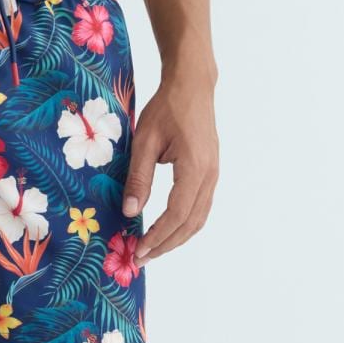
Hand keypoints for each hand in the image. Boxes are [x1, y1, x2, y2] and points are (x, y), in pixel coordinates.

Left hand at [122, 65, 218, 262]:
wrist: (192, 86)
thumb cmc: (166, 108)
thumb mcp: (144, 140)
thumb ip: (138, 177)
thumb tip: (130, 211)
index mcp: (195, 168)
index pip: (177, 214)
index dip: (158, 236)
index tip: (139, 250)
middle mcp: (210, 176)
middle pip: (191, 223)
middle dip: (166, 244)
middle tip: (142, 257)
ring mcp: (214, 174)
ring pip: (199, 218)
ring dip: (176, 237)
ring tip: (153, 248)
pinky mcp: (210, 171)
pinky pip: (200, 206)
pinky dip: (184, 222)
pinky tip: (167, 226)